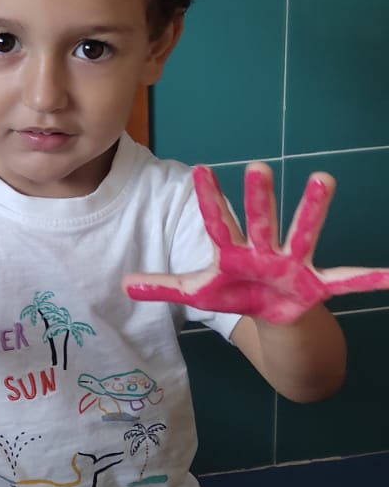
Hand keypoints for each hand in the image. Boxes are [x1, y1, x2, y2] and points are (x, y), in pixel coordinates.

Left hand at [124, 162, 388, 324]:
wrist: (273, 318)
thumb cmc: (237, 293)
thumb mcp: (199, 291)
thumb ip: (164, 287)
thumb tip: (122, 285)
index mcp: (236, 251)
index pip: (218, 223)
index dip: (209, 200)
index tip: (199, 170)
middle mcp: (267, 249)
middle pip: (262, 220)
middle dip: (260, 197)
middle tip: (257, 167)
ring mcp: (294, 263)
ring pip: (305, 232)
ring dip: (314, 208)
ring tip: (325, 177)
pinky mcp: (317, 284)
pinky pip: (346, 280)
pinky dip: (369, 278)